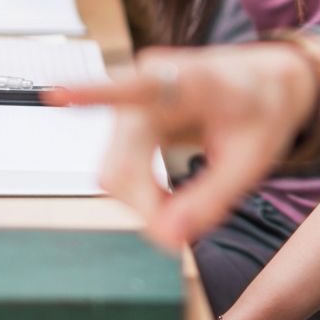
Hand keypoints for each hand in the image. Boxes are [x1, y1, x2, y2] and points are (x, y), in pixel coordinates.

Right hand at [47, 44, 315, 251]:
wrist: (261, 85)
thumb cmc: (259, 113)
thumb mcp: (252, 161)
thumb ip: (211, 199)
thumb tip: (168, 238)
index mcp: (191, 81)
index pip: (139, 87)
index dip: (95, 93)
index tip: (57, 94)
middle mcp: (148, 84)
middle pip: (120, 168)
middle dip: (147, 207)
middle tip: (185, 232)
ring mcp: (131, 103)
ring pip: (113, 174)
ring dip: (145, 201)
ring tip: (187, 204)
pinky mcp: (124, 122)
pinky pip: (119, 172)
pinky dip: (143, 193)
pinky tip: (169, 194)